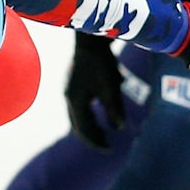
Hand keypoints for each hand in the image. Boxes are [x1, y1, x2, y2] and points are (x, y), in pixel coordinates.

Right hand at [63, 35, 126, 150]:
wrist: (90, 40)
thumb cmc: (102, 63)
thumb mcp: (111, 88)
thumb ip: (114, 109)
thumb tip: (119, 128)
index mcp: (76, 102)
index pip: (84, 130)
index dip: (96, 141)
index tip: (109, 149)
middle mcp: (70, 98)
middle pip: (78, 125)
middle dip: (92, 136)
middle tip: (107, 145)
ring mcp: (70, 90)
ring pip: (77, 116)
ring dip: (90, 126)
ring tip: (104, 132)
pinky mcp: (75, 84)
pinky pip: (80, 106)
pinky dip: (88, 115)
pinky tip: (99, 112)